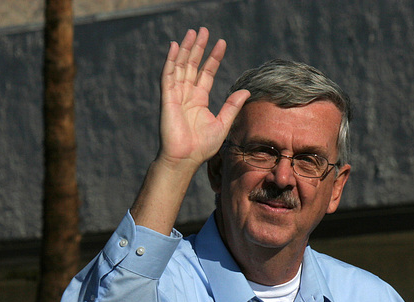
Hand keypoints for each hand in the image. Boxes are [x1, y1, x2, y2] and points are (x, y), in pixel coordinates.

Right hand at [158, 27, 249, 169]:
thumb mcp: (222, 124)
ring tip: (193, 33)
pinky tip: (175, 47)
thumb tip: (246, 91)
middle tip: (204, 30)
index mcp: (199, 100)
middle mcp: (187, 95)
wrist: (185, 159)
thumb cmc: (202, 147)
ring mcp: (176, 95)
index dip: (213, 58)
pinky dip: (171, 61)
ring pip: (180, 66)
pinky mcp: (167, 99)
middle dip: (199, 48)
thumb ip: (232, 107)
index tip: (221, 44)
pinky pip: (168, 76)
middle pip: (193, 65)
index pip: (207, 73)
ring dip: (186, 49)